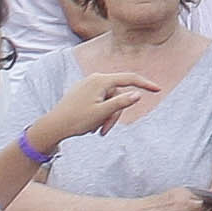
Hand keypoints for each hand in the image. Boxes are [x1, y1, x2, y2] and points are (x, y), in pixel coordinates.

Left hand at [41, 64, 159, 143]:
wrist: (53, 126)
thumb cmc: (76, 119)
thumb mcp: (102, 113)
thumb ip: (121, 103)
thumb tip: (137, 94)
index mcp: (100, 80)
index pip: (129, 79)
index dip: (145, 84)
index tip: (158, 89)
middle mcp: (94, 79)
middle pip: (117, 95)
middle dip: (115, 114)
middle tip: (104, 131)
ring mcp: (88, 85)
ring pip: (108, 101)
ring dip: (106, 117)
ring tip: (95, 131)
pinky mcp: (83, 93)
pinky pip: (99, 102)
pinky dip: (99, 114)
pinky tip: (89, 125)